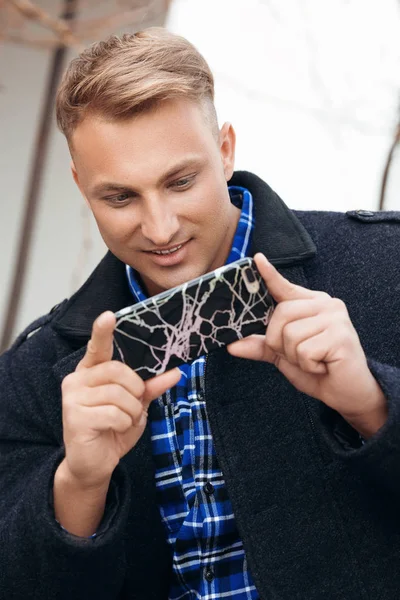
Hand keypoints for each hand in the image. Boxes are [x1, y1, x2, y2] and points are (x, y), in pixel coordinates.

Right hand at [60, 310, 180, 489]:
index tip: (109, 315)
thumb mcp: (137, 404)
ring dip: (131, 411)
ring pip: (119, 394)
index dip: (103, 330)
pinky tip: (113, 430)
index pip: (98, 346)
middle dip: (135, 391)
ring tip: (123, 421)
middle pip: (118, 371)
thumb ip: (152, 386)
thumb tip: (175, 372)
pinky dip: (123, 423)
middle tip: (133, 406)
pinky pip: (114, 413)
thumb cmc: (114, 428)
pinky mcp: (74, 417)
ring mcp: (73, 397)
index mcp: (91, 370)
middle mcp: (77, 379)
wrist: (95, 464)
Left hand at [228, 253, 386, 436]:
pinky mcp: (341, 336)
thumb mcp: (283, 355)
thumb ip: (260, 346)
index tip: (257, 259)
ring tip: (314, 361)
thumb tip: (232, 345)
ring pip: (290, 334)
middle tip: (300, 355)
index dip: (269, 275)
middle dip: (280, 342)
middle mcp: (326, 304)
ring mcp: (335, 318)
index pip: (285, 287)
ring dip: (295, 357)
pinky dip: (308, 365)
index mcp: (311, 304)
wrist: (347, 393)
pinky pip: (304, 350)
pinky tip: (323, 366)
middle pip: (280, 314)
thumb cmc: (317, 369)